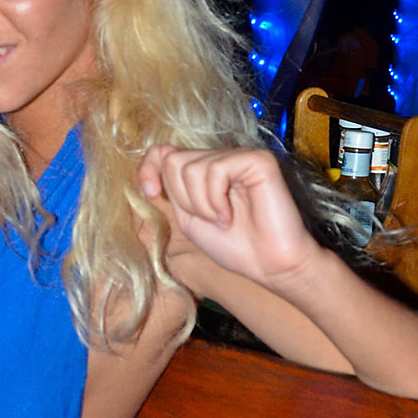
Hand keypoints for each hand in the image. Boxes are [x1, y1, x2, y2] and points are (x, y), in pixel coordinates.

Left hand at [138, 145, 319, 290]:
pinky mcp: (258, 160)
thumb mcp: (187, 218)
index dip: (148, 169)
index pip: (163, 152)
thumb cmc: (233, 245)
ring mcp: (240, 156)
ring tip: (225, 219)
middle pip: (174, 161)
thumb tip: (160, 154)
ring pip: (192, 168)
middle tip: (210, 219)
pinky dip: (217, 200)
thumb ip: (172, 188)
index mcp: (205, 169)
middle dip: (184, 199)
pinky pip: (217, 170)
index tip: (150, 193)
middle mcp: (222, 158)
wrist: (268, 266)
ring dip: (202, 205)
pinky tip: (231, 215)